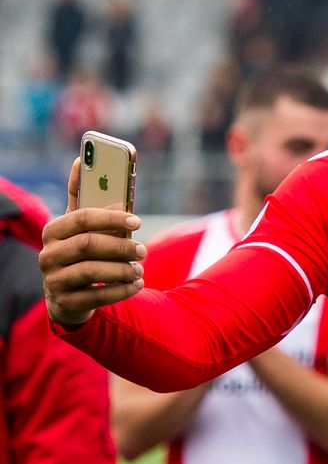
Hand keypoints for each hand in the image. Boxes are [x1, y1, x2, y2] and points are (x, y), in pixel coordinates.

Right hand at [39, 159, 145, 325]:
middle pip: (88, 244)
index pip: (81, 217)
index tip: (137, 220)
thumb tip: (80, 159)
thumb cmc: (81, 253)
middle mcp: (48, 255)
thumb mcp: (81, 227)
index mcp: (54, 231)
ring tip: (140, 269)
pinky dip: (121, 290)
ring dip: (122, 269)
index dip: (111, 217)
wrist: (68, 298)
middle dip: (121, 246)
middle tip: (143, 250)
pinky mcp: (64, 304)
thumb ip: (83, 198)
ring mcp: (53, 281)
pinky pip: (97, 297)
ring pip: (92, 271)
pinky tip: (136, 285)